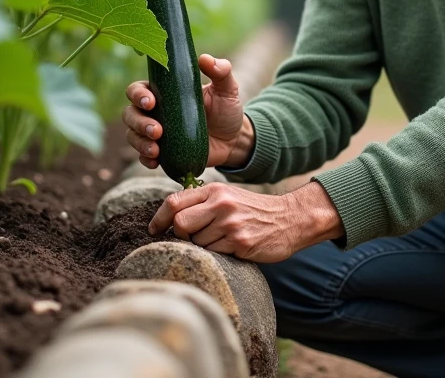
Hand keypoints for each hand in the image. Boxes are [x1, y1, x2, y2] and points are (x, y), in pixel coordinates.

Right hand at [123, 54, 254, 169]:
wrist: (234, 140)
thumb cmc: (226, 109)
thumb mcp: (227, 89)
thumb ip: (220, 71)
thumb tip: (204, 59)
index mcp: (164, 92)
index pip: (138, 89)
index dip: (138, 94)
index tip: (151, 102)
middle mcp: (155, 112)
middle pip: (130, 114)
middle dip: (138, 122)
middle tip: (157, 130)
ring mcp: (156, 134)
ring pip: (133, 136)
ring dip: (139, 142)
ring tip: (156, 149)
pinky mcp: (162, 153)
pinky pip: (143, 157)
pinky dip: (145, 159)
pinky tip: (155, 160)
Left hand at [148, 181, 344, 262]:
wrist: (290, 219)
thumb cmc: (253, 210)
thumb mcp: (228, 197)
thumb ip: (201, 202)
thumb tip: (168, 217)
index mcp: (215, 190)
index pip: (174, 202)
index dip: (159, 219)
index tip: (154, 230)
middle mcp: (221, 204)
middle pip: (179, 223)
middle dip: (180, 235)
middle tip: (191, 238)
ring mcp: (231, 224)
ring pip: (196, 242)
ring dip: (203, 246)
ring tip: (221, 241)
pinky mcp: (240, 243)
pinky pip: (214, 254)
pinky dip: (218, 254)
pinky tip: (232, 247)